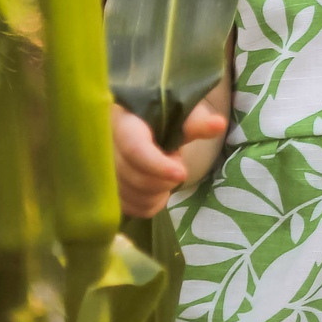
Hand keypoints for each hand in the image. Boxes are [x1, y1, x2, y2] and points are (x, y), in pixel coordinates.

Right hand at [110, 96, 225, 218]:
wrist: (144, 123)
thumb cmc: (164, 117)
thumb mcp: (182, 114)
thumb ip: (197, 122)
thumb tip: (218, 125)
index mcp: (123, 121)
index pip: (134, 148)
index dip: (158, 165)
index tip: (182, 173)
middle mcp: (105, 146)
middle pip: (132, 176)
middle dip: (163, 179)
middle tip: (177, 165)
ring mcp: (102, 169)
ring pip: (129, 195)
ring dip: (156, 193)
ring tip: (167, 175)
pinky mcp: (106, 188)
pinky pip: (127, 207)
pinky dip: (148, 204)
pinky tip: (157, 191)